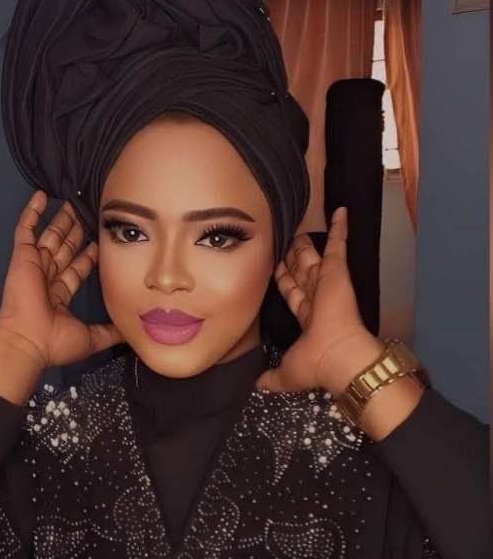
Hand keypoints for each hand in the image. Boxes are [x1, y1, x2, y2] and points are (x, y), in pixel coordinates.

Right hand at [0, 189, 123, 368]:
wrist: (29, 342)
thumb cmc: (56, 342)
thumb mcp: (92, 338)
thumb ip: (111, 332)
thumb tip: (131, 332)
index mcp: (60, 293)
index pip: (77, 267)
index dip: (89, 253)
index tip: (99, 239)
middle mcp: (48, 277)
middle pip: (65, 247)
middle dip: (76, 231)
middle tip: (87, 213)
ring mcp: (34, 265)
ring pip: (51, 235)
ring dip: (61, 219)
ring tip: (73, 202)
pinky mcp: (22, 256)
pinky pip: (26, 229)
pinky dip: (32, 212)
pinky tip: (41, 195)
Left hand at [255, 206, 369, 392]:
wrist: (339, 358)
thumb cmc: (315, 363)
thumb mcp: (286, 372)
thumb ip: (270, 377)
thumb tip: (256, 385)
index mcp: (308, 315)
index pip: (292, 291)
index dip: (283, 278)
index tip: (275, 266)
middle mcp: (317, 296)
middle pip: (300, 270)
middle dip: (293, 257)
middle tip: (286, 241)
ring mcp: (327, 282)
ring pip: (313, 256)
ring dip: (307, 242)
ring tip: (300, 226)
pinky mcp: (336, 271)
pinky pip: (338, 244)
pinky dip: (340, 227)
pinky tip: (340, 211)